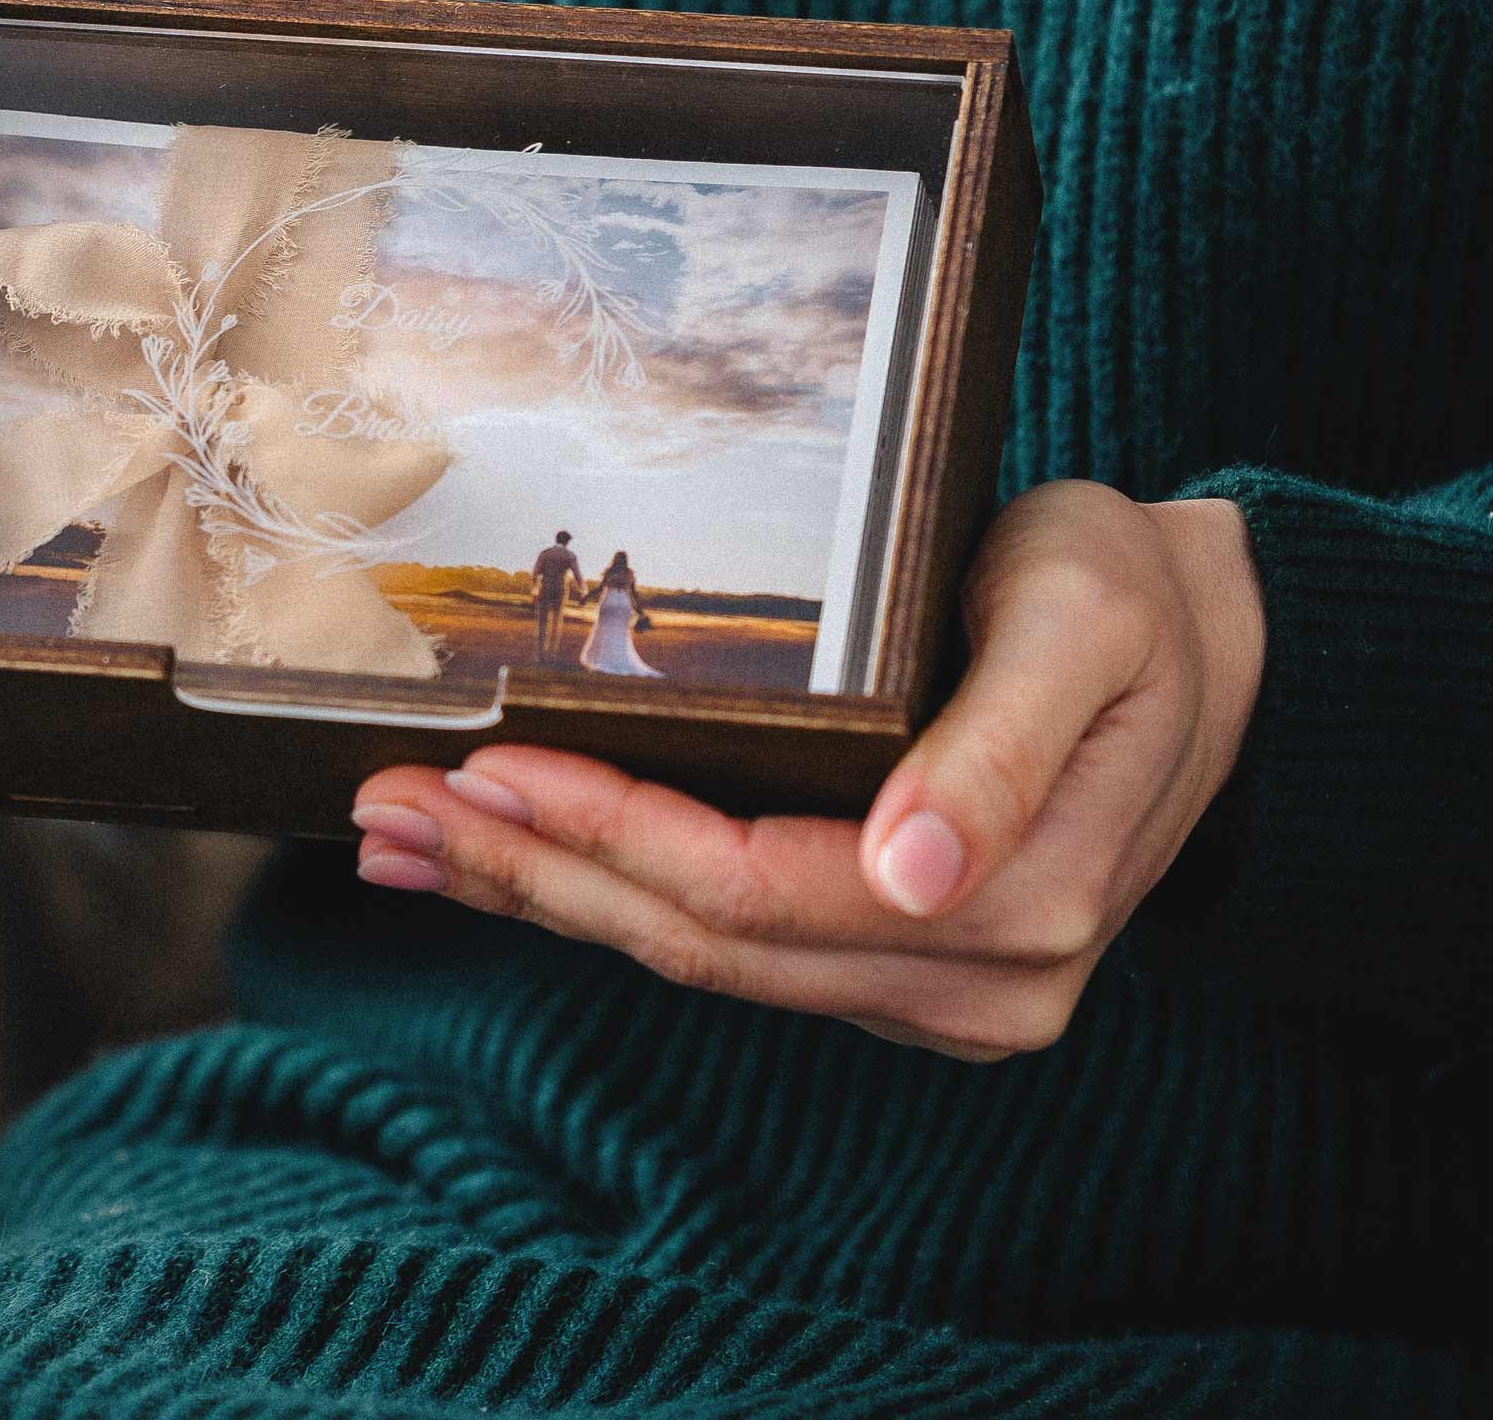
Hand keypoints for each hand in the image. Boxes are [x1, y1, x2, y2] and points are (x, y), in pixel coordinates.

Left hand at [351, 482, 1264, 1059]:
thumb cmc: (1129, 599)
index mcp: (1015, 906)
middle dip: (535, 873)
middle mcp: (966, 982)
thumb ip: (1008, 747)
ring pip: (696, 954)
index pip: (760, 889)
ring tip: (407, 842)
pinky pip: (724, 942)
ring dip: (545, 895)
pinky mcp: (883, 964)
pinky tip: (515, 860)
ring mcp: (923, 986)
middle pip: (701, 938)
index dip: (614, 836)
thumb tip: (918, 875)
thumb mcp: (1087, 625)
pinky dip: (606, 896)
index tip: (487, 772)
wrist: (1198, 644)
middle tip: (389, 812)